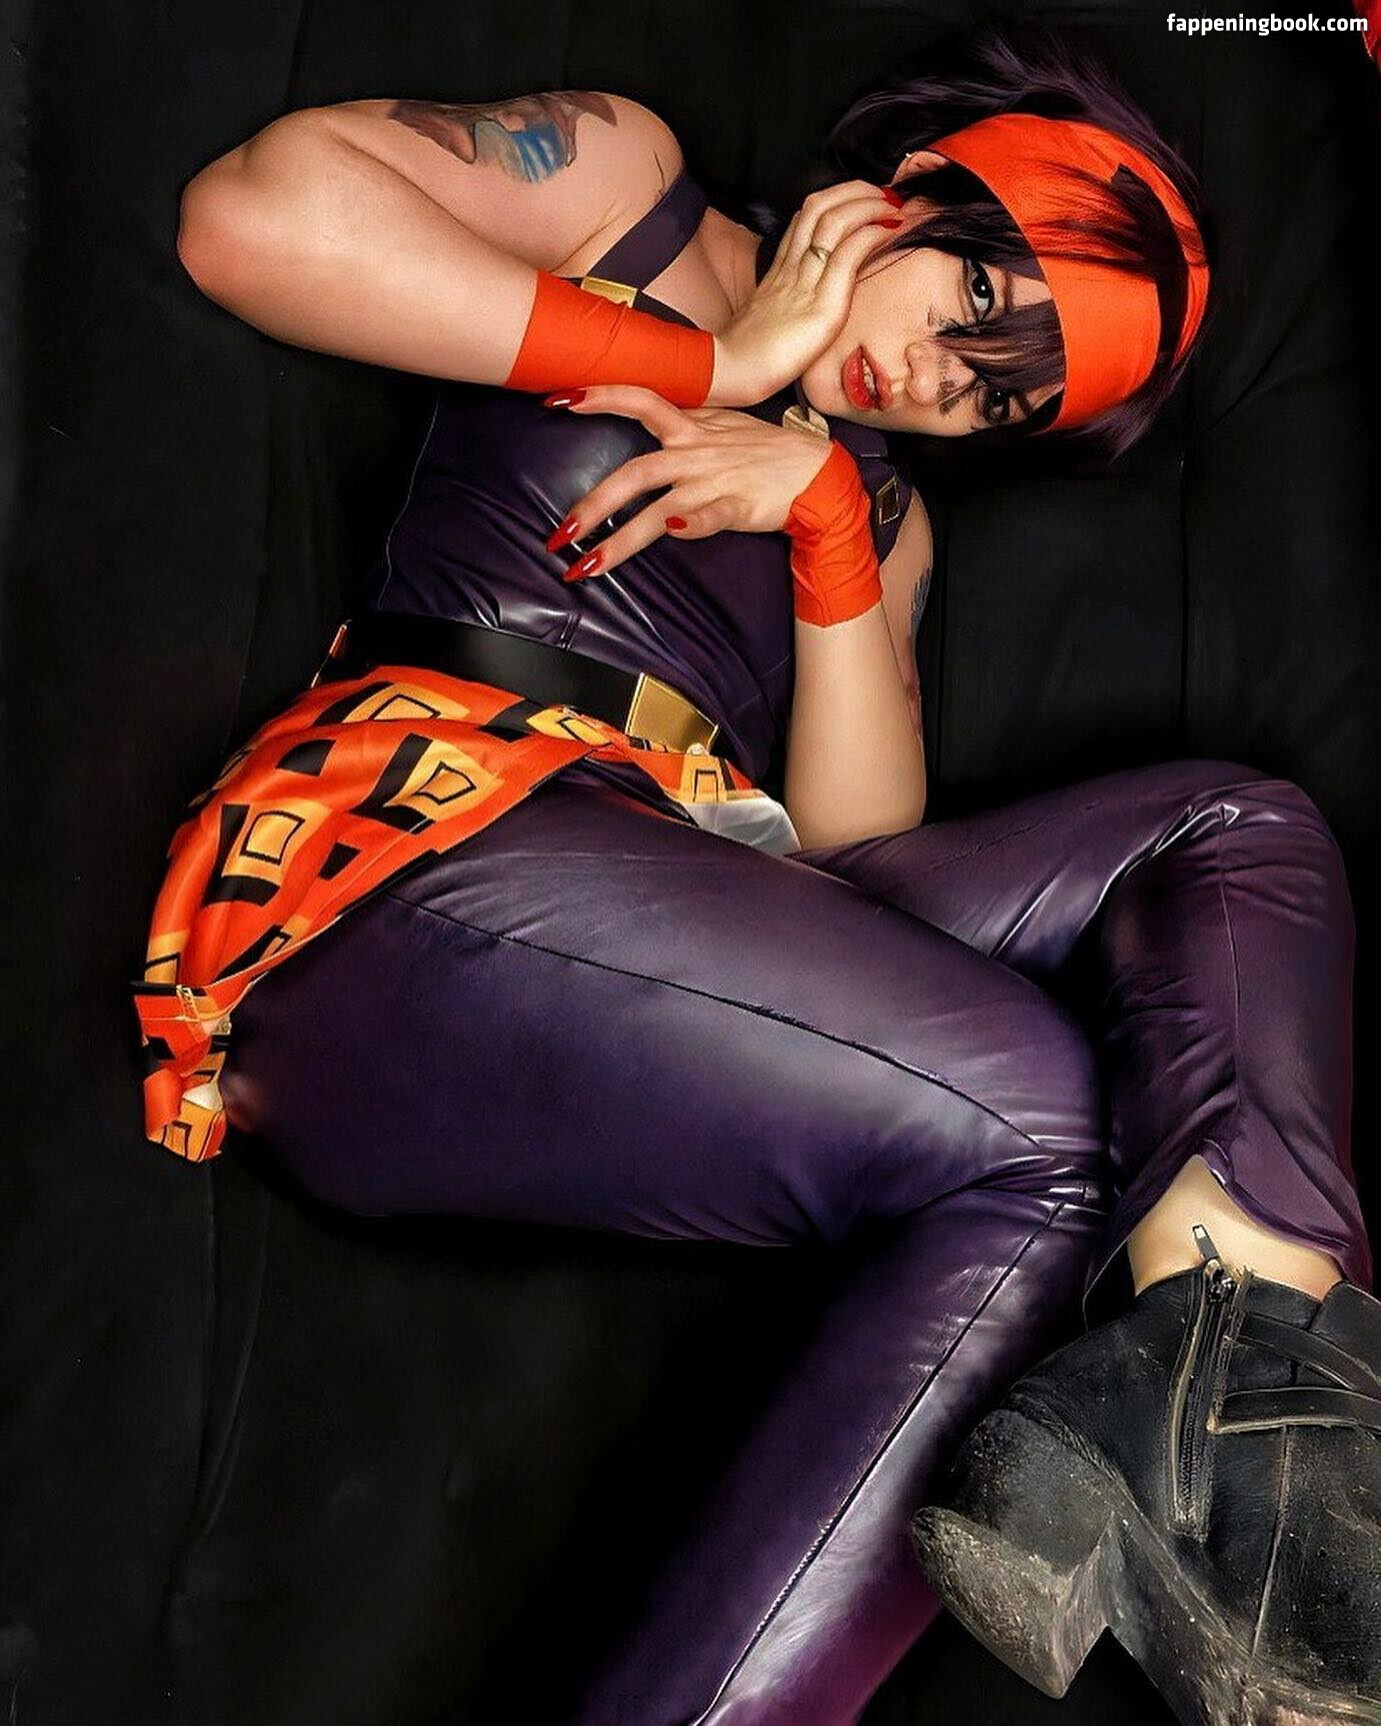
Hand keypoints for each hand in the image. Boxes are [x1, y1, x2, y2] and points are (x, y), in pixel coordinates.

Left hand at [543, 385, 835, 578]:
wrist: (816, 474)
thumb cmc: (767, 453)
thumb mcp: (723, 427)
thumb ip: (684, 424)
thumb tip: (648, 415)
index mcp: (691, 428)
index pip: (639, 401)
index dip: (599, 396)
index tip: (558, 399)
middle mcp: (695, 453)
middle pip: (634, 473)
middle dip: (592, 504)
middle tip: (560, 533)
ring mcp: (714, 482)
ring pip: (657, 507)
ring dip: (619, 539)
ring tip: (586, 566)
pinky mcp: (736, 508)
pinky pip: (708, 517)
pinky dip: (689, 525)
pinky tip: (671, 533)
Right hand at [707, 181, 904, 407]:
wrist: (730, 372)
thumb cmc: (746, 358)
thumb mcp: (767, 322)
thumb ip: (786, 304)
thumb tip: (808, 303)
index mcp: (778, 271)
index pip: (804, 219)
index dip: (835, 200)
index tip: (860, 200)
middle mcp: (790, 268)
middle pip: (818, 207)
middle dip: (854, 191)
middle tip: (882, 194)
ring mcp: (804, 284)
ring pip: (834, 222)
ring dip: (868, 206)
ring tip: (891, 208)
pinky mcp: (821, 306)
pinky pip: (848, 256)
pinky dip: (872, 235)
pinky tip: (887, 232)